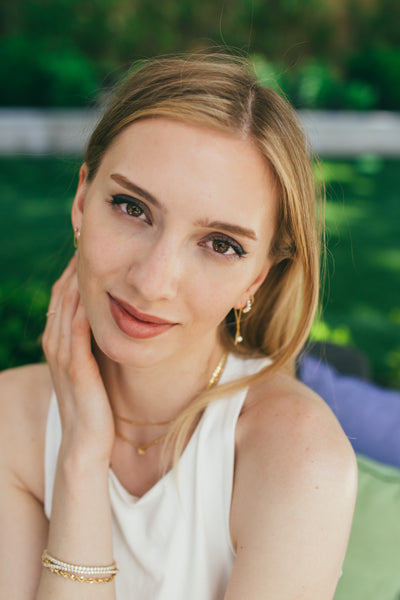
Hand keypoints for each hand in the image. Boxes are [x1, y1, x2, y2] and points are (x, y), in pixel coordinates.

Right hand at [42, 255, 114, 463]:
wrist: (87, 444)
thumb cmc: (95, 405)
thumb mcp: (93, 366)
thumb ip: (96, 342)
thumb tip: (115, 317)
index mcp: (60, 343)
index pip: (64, 297)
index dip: (75, 271)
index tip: (91, 248)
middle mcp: (56, 346)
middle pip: (61, 296)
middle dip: (74, 268)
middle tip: (87, 241)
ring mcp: (63, 358)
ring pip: (64, 309)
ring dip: (75, 281)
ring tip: (87, 255)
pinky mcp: (76, 370)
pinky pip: (75, 333)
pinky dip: (80, 310)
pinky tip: (89, 291)